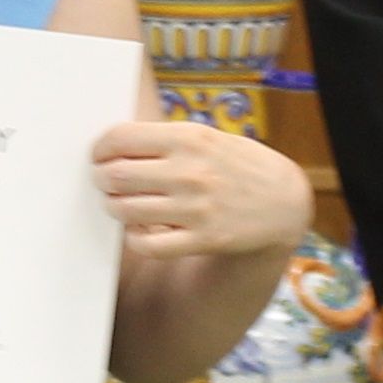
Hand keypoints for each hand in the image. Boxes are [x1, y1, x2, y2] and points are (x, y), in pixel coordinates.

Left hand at [90, 120, 313, 259]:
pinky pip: (147, 244)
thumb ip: (166, 139)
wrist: (283, 202)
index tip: (98, 155)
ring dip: (113, 207)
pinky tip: (139, 229)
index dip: (100, 148)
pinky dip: (134, 237)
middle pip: (116, 175)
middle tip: (103, 180)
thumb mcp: (208, 137)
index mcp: (189, 138)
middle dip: (101, 178)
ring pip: (125, 210)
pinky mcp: (203, 240)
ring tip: (119, 203)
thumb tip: (113, 144)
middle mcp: (190, 171)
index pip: (121, 138)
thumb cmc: (237, 164)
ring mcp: (196, 208)